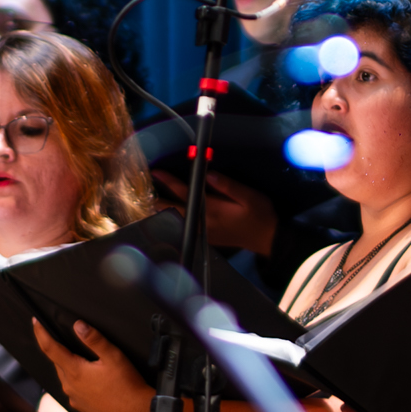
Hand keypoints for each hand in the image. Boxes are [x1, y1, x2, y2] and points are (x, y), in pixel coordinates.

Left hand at [35, 319, 156, 411]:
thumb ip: (95, 340)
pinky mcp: (82, 407)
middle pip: (58, 362)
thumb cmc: (127, 386)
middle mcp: (70, 386)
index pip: (50, 348)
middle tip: (62, 336)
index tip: (35, 321)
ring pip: (65, 376)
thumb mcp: (114, 357)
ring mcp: (75, 399)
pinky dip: (76, 379)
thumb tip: (78, 325)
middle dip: (58, 348)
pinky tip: (90, 378)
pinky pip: (73, 389)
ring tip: (80, 356)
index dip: (41, 333)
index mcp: (75, 372)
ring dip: (68, 364)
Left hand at [153, 170, 277, 254]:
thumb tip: (209, 173)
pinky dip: (174, 222)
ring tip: (150, 204)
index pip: (186, 192)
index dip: (169, 181)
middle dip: (158, 200)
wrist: (268, 239)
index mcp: (213, 209)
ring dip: (164, 212)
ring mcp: (205, 232)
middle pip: (174, 210)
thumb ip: (228, 185)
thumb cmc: (260, 215)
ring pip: (177, 221)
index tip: (156, 172)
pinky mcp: (208, 238)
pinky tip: (169, 217)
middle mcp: (205, 222)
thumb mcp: (249, 196)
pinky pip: (185, 229)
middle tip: (142, 192)